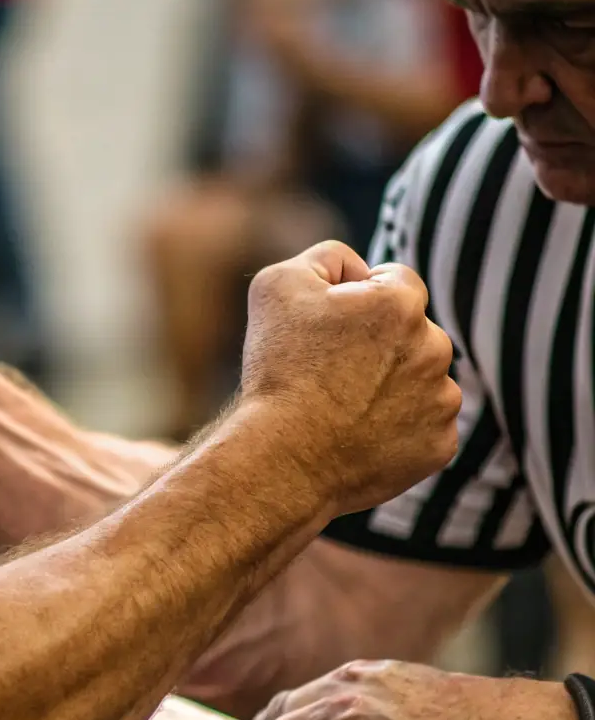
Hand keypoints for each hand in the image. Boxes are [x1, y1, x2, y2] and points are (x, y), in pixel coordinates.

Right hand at [239, 242, 460, 518]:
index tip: (329, 331)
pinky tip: (361, 439)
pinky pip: (426, 429)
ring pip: (423, 382)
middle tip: (332, 376)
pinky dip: (400, 432)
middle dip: (381, 346)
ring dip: (394, 388)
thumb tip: (356, 267)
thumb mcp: (277, 285)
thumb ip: (326, 257)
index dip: (359, 301)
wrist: (281, 462)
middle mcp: (435, 348)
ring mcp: (442, 402)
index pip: (396, 282)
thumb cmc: (276, 373)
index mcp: (401, 303)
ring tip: (345, 411)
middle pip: (414, 335)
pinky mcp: (440, 447)